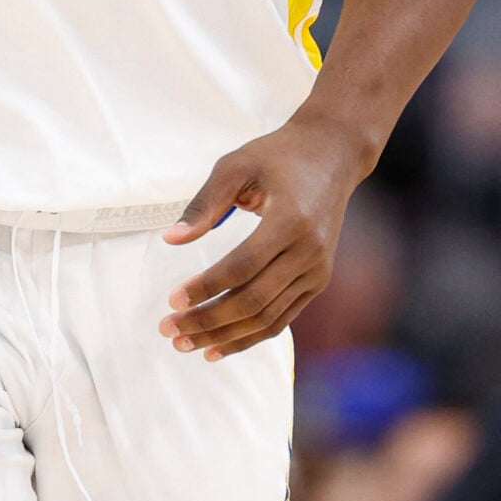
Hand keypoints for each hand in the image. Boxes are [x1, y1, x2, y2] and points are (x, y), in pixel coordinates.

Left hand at [159, 113, 373, 360]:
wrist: (331, 154)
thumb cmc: (278, 156)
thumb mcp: (236, 166)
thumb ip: (204, 204)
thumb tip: (171, 239)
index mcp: (291, 219)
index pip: (242, 266)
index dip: (206, 287)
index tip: (172, 300)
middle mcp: (309, 250)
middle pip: (254, 300)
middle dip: (208, 319)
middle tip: (169, 329)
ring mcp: (317, 270)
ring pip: (267, 317)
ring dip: (224, 336)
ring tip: (186, 344)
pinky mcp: (318, 280)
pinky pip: (282, 318)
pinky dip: (250, 336)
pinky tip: (218, 346)